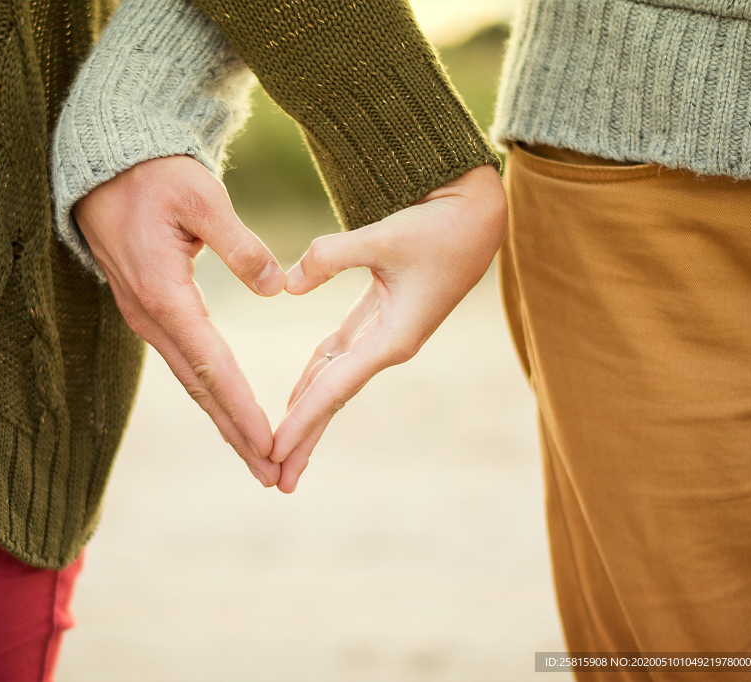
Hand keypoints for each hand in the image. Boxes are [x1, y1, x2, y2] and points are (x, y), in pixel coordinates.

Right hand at [72, 156, 285, 485]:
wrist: (104, 168)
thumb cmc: (154, 176)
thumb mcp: (201, 197)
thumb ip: (239, 244)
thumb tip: (276, 287)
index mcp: (164, 293)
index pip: (211, 364)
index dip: (242, 407)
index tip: (270, 443)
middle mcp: (150, 316)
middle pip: (200, 388)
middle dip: (236, 434)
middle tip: (271, 474)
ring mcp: (145, 317)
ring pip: (191, 380)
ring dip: (224, 420)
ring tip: (257, 456)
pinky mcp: (149, 311)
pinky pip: (184, 362)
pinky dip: (210, 393)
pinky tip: (229, 411)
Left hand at [271, 165, 506, 492]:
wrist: (477, 215)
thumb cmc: (439, 226)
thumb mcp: (384, 236)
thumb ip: (331, 257)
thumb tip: (286, 285)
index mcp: (393, 338)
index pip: (335, 389)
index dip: (302, 421)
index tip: (273, 451)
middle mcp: (387, 346)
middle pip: (333, 400)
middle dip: (304, 439)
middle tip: (275, 480)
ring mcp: (383, 336)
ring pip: (334, 382)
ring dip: (307, 415)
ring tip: (280, 451)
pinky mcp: (379, 319)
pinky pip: (338, 357)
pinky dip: (314, 378)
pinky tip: (296, 397)